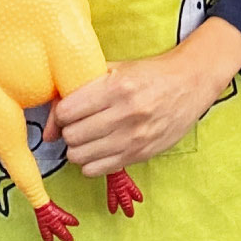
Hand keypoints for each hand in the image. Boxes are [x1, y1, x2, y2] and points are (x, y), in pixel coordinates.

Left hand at [50, 16, 240, 174]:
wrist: (191, 82)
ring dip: (79, 148)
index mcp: (117, 87)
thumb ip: (79, 90)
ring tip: (89, 138)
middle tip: (79, 125)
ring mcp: (135, 137)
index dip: (59, 115)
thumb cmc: (149, 74)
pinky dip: (92, 162)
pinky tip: (101, 149)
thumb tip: (48, 128)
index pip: (66, 112)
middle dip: (69, 132)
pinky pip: (97, 170)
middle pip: (72, 136)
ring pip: (80, 156)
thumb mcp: (114, 70)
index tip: (67, 114)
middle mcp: (126, 113)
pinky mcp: (142, 154)